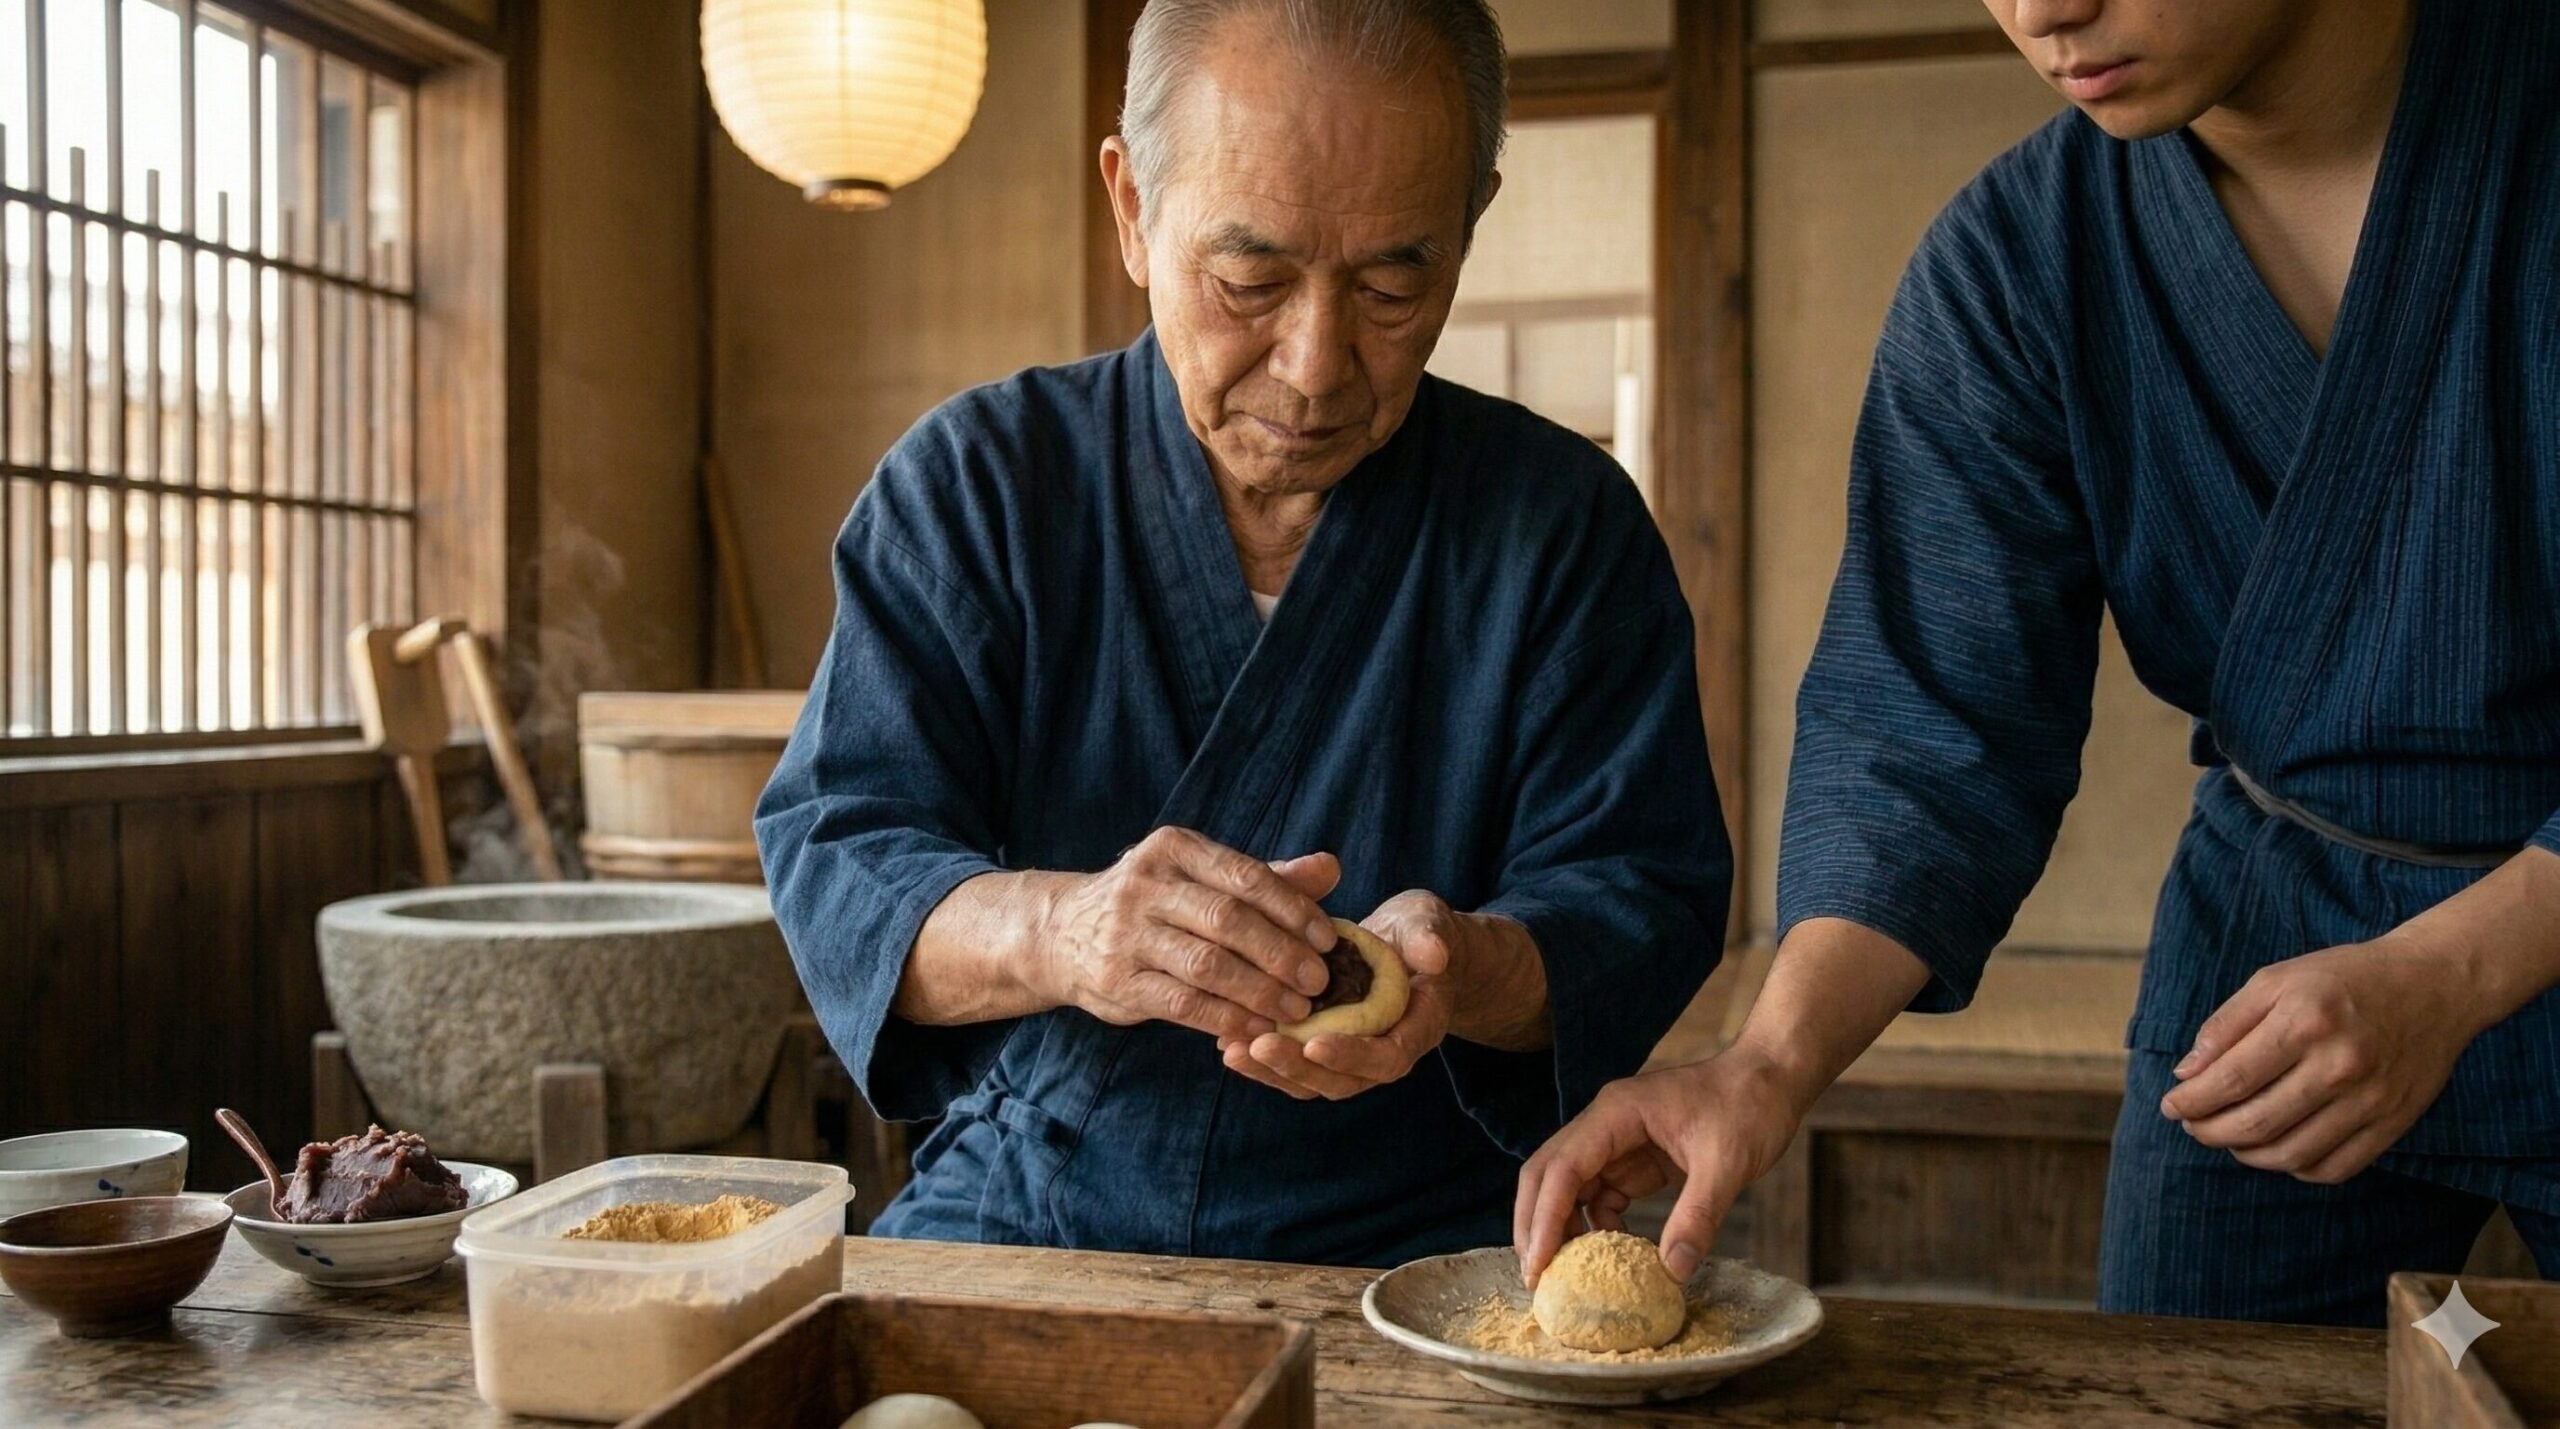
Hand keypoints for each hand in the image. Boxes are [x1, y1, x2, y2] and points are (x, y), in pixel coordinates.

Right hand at [1032, 828, 1338, 1042]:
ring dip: (1259, 991)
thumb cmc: (1154, 903)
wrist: (1061, 933)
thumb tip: (1331, 868)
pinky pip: (1182, 1003)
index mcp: (1175, 849)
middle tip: (1319, 982)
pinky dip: (1225, 1018)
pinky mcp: (1118, 981)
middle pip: (1228, 920)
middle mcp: (1146, 885)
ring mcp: (1127, 933)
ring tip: (1296, 1010)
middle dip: (1281, 953)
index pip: (1245, 876)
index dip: (1293, 908)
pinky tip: (1256, 1029)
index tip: (1329, 939)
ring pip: (1206, 965)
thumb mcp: (1201, 878)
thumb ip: (1266, 877)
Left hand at [1218, 889, 1460, 1100]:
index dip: (1353, 1055)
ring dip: (1271, 1070)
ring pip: (1312, 1080)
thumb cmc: (1420, 932)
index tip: (1315, 1043)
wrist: (1410, 946)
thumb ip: (1430, 938)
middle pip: (1342, 1081)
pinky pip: (1294, 1064)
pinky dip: (1262, 1059)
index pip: (1387, 1058)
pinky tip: (1227, 1042)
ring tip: (1232, 1050)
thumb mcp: (1429, 925)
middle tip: (1258, 1047)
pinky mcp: (1326, 1048)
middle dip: (1298, 1067)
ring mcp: (1353, 1057)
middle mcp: (1384, 1053)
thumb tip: (1433, 955)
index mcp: (1417, 1029)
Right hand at [1514, 1046, 1808, 1286]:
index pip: (1563, 1169)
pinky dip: (1598, 1227)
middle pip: (1548, 1175)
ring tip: (1564, 1275)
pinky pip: (1602, 1195)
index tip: (1537, 1264)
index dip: (1544, 1218)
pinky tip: (1610, 1256)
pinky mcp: (1635, 1158)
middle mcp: (1606, 1123)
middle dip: (1535, 1224)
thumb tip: (1673, 1272)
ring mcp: (1618, 1141)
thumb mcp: (1728, 1163)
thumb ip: (1698, 1216)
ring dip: (1563, 1229)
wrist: (1772, 1078)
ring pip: (1570, 1187)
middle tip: (1534, 1277)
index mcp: (1616, 1113)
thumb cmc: (1751, 1105)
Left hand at [2161, 937, 2485, 1183]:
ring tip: (2229, 1137)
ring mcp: (2371, 1100)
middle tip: (2192, 1126)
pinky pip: (2334, 1168)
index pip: (2231, 1080)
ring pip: (2291, 1154)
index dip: (2191, 1101)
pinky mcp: (2394, 1124)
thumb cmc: (2343, 979)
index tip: (2170, 1106)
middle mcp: (2340, 1065)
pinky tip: (2278, 1148)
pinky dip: (2295, 1167)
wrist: (2434, 985)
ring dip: (2247, 1154)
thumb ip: (2225, 1026)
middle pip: (2257, 1123)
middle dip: (2210, 1132)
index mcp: (2305, 1022)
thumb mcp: (2276, 980)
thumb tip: (2186, 1074)